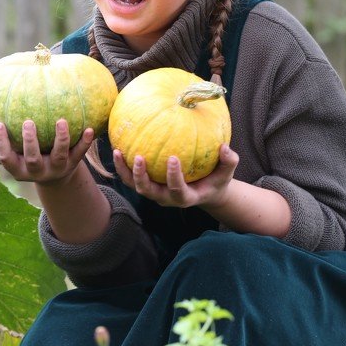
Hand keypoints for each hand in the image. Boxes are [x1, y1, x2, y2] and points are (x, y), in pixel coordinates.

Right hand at [0, 119, 95, 184]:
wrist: (55, 177)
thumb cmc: (23, 159)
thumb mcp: (7, 157)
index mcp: (18, 169)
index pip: (7, 159)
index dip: (2, 144)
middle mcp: (37, 172)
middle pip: (32, 160)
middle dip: (31, 143)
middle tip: (29, 122)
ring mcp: (56, 169)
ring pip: (59, 156)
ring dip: (61, 139)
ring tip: (61, 121)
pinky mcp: (73, 165)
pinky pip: (80, 153)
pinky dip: (86, 142)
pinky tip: (90, 128)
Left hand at [112, 144, 238, 208]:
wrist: (205, 192)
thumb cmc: (215, 180)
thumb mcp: (226, 174)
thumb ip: (229, 162)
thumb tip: (226, 148)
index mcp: (186, 198)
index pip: (177, 191)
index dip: (174, 177)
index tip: (173, 158)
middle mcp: (166, 199)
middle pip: (149, 192)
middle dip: (141, 177)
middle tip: (139, 157)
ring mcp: (155, 193)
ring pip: (135, 186)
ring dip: (125, 171)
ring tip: (117, 151)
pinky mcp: (147, 186)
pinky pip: (130, 177)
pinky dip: (122, 165)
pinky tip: (116, 146)